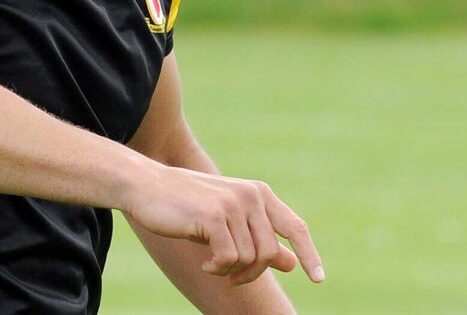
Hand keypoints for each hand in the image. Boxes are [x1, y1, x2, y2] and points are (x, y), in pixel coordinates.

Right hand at [123, 164, 324, 285]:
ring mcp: (233, 204)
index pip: (295, 227)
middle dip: (252, 274)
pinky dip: (218, 269)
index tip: (318, 279)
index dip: (309, 254)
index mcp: (259, 193)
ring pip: (251, 259)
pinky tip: (205, 263)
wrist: (148, 186)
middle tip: (232, 277)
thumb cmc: (187, 206)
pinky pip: (230, 258)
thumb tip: (291, 262)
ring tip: (214, 264)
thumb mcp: (228, 222)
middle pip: (270, 253)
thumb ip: (260, 238)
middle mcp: (251, 195)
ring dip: (232, 272)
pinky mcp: (214, 215)